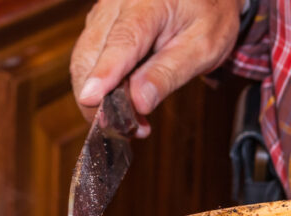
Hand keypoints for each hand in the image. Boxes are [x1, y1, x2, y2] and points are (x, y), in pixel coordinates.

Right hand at [70, 0, 244, 136]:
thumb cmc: (208, 13)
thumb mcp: (203, 46)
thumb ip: (169, 73)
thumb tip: (139, 101)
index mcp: (148, 3)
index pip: (121, 41)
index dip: (104, 73)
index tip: (91, 99)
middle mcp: (117, 4)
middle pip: (90, 55)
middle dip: (99, 98)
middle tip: (125, 128)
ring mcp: (102, 15)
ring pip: (83, 61)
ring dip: (98, 97)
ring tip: (128, 119)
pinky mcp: (97, 28)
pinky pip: (87, 61)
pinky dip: (99, 87)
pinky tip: (121, 102)